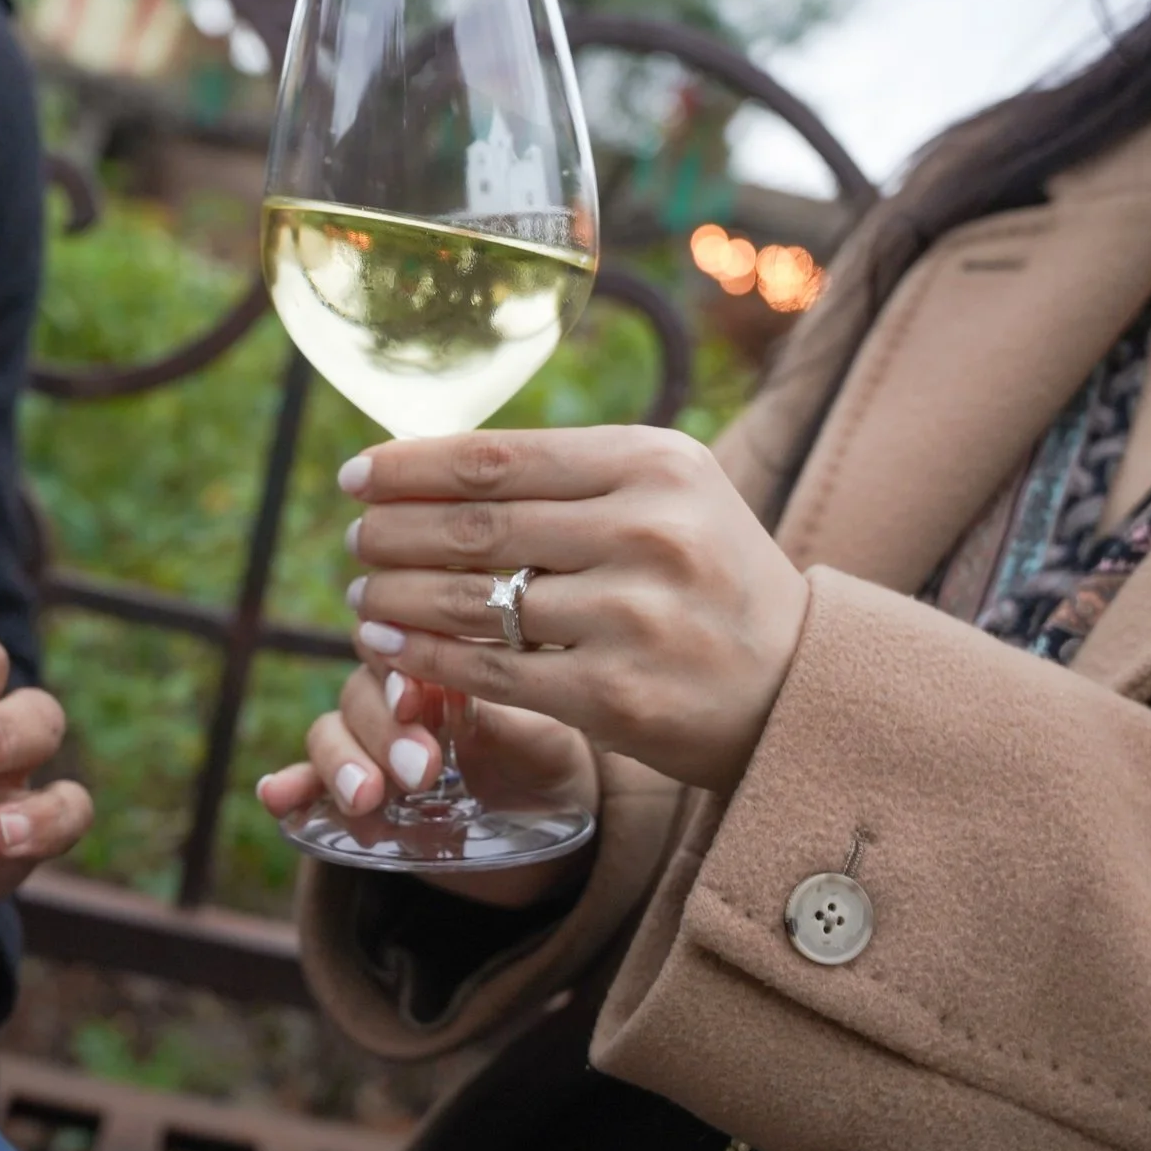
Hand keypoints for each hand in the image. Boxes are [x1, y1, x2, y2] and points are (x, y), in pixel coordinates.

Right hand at [256, 663, 596, 907]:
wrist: (551, 826)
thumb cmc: (549, 759)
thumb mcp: (538, 737)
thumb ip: (496, 715)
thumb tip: (452, 692)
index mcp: (438, 659)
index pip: (394, 640)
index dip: (393, 665)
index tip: (413, 700)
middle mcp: (394, 695)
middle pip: (359, 691)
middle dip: (382, 731)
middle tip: (423, 771)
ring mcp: (369, 745)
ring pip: (330, 733)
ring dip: (339, 761)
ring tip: (367, 798)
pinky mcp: (356, 794)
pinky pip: (310, 784)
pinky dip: (290, 787)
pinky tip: (277, 796)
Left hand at [338, 426, 810, 796]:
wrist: (797, 683)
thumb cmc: (709, 577)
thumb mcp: (667, 495)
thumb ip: (570, 476)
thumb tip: (434, 463)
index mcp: (653, 463)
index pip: (498, 457)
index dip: (410, 467)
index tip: (355, 474)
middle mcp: (647, 530)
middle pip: (477, 525)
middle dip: (393, 531)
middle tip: (353, 538)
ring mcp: (632, 614)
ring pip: (474, 599)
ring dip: (396, 595)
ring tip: (360, 593)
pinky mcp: (616, 693)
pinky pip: (492, 669)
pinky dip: (425, 655)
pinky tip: (388, 644)